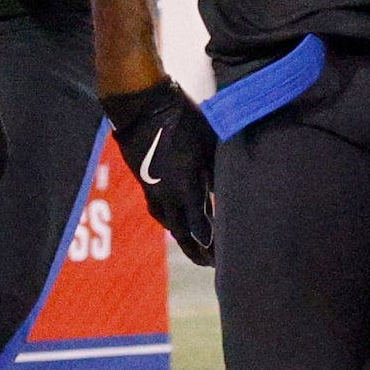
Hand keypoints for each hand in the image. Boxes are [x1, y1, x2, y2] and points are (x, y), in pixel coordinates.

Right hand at [104, 78, 214, 265]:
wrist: (142, 105)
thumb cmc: (183, 120)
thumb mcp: (210, 145)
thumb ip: (217, 174)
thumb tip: (227, 194)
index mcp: (186, 190)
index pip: (201, 230)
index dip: (213, 248)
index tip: (225, 260)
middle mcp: (167, 196)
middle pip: (182, 234)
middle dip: (197, 251)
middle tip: (211, 264)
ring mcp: (153, 189)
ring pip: (168, 223)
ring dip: (182, 238)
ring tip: (194, 246)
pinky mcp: (144, 181)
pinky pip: (158, 210)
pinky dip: (169, 221)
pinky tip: (173, 220)